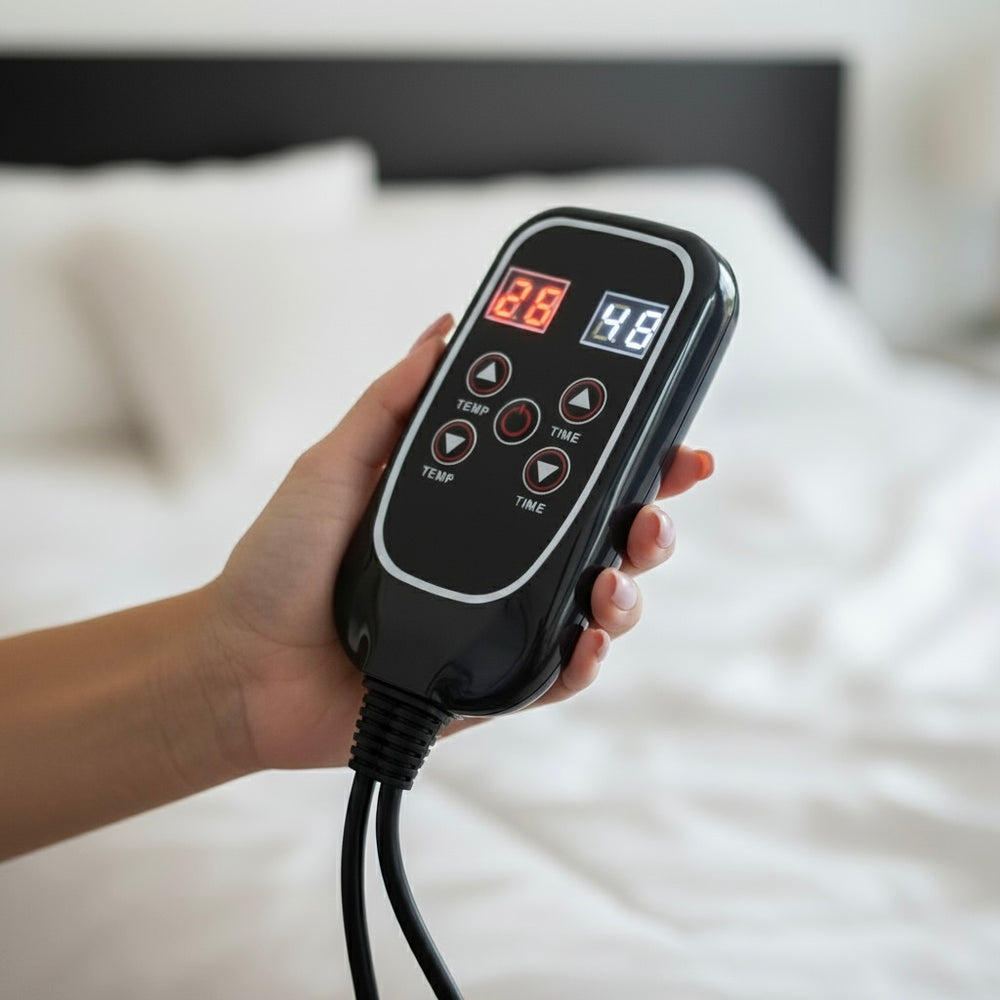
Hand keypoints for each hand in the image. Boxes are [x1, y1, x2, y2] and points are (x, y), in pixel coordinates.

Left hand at [207, 315, 713, 771]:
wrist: (241, 663)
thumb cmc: (279, 564)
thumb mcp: (334, 464)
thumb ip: (392, 402)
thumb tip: (445, 330)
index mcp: (473, 507)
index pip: (565, 475)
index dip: (624, 458)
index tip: (666, 437)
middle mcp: (496, 562)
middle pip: (599, 541)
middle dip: (647, 522)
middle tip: (655, 512)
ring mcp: (496, 623)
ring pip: (593, 607)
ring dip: (626, 590)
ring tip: (612, 578)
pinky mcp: (486, 684)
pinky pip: (552, 676)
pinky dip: (583, 662)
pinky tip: (587, 641)